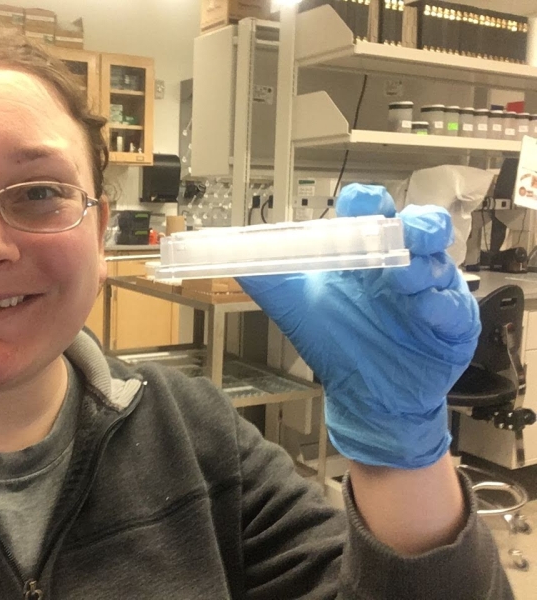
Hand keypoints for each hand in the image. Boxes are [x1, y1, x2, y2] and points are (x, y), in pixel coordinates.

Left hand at [237, 184, 479, 468]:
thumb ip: (266, 277)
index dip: (369, 203)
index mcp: (366, 252)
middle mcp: (403, 264)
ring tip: (403, 278)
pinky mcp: (453, 325)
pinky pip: (455, 308)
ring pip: (439, 263)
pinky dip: (438, 306)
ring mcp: (431, 292)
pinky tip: (422, 309)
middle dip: (415, 224)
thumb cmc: (335, 341)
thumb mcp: (294, 306)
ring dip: (422, 267)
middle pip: (421, 227)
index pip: (373, 211)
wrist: (364, 397)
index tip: (361, 206)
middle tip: (401, 232)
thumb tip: (227, 252)